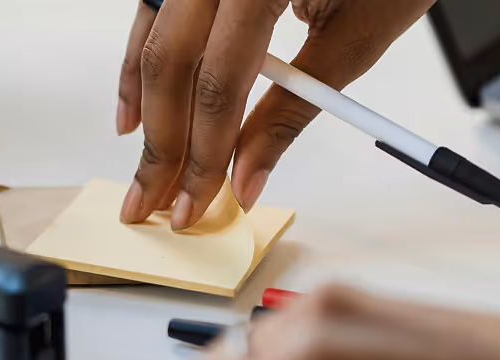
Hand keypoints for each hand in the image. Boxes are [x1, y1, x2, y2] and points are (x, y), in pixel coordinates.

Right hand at [116, 0, 435, 229]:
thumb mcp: (359, 36)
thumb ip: (292, 110)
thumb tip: (246, 173)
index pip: (221, 77)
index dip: (206, 149)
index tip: (200, 201)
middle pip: (172, 58)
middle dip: (164, 140)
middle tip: (158, 199)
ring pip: (151, 30)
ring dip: (144, 101)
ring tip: (144, 160)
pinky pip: (157, 6)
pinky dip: (146, 55)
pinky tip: (140, 100)